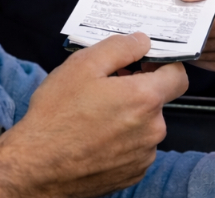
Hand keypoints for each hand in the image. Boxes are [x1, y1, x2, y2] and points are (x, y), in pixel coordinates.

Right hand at [0, 32, 187, 197]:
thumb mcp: (82, 65)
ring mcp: (143, 155)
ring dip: (128, 118)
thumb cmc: (57, 115)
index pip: (178, 76)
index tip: (142, 64)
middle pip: (157, 101)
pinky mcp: (132, 174)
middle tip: (104, 89)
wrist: (36, 166)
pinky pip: (136, 149)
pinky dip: (122, 141)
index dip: (163, 65)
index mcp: (145, 99)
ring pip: (145, 126)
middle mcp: (152, 129)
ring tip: (94, 116)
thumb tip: (142, 41)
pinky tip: (95, 138)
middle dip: (137, 91)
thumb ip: (120, 47)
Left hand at [178, 0, 214, 71]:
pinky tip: (193, 40)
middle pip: (213, 40)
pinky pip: (212, 63)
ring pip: (210, 54)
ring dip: (192, 46)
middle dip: (190, 33)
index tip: (177, 15)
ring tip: (181, 31)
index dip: (195, 20)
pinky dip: (199, 55)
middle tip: (172, 24)